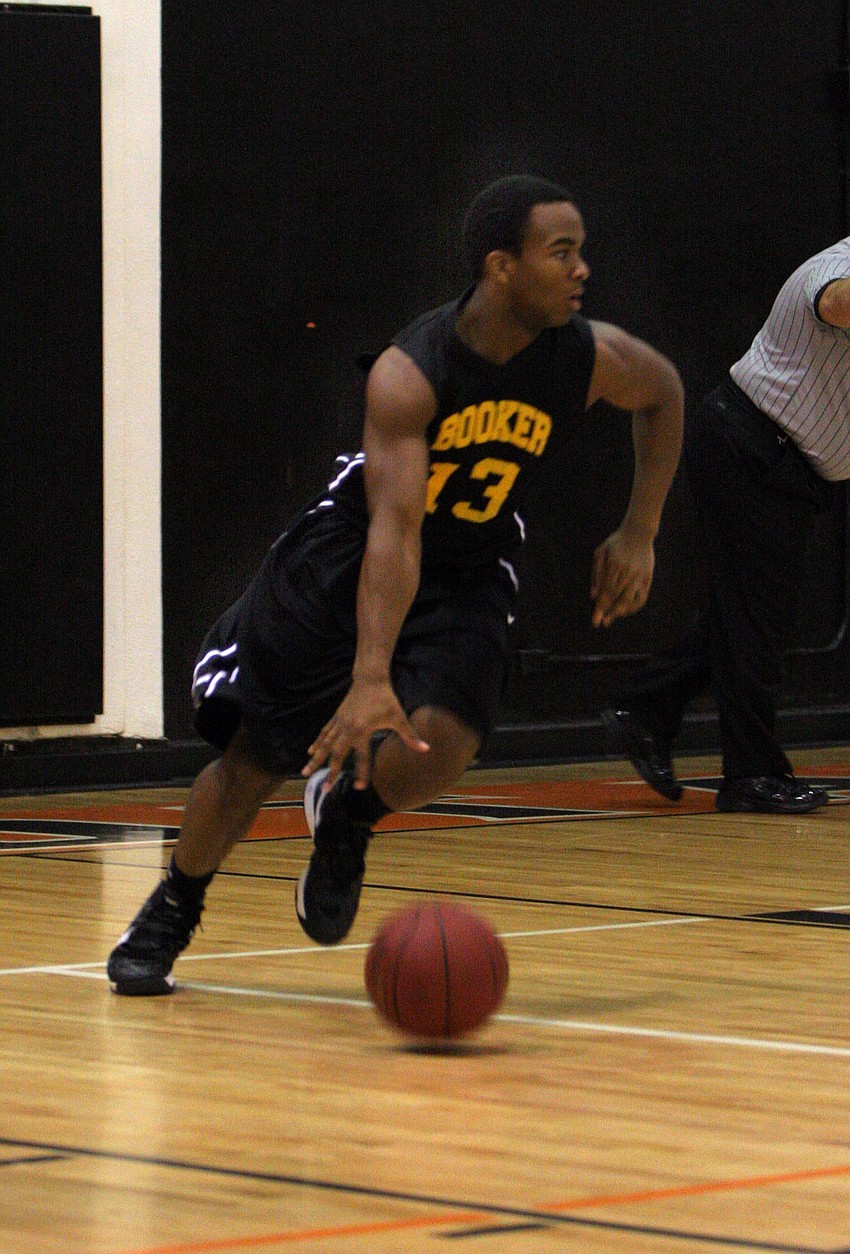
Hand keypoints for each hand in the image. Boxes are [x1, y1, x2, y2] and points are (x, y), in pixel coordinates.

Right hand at [301, 677, 428, 789]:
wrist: (370, 679)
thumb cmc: (385, 699)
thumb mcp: (398, 717)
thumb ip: (409, 736)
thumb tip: (426, 749)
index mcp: (362, 731)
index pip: (361, 757)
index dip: (361, 773)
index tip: (359, 787)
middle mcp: (347, 729)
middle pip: (336, 755)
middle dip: (330, 772)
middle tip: (325, 789)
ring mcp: (339, 723)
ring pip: (325, 744)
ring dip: (316, 759)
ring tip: (305, 772)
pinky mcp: (336, 717)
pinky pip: (324, 733)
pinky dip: (317, 743)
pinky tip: (311, 752)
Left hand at [590, 527, 653, 626]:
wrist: (638, 533)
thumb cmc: (616, 543)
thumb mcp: (601, 553)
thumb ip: (596, 574)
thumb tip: (593, 596)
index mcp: (615, 565)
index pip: (607, 592)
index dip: (601, 607)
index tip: (595, 621)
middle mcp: (628, 572)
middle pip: (617, 598)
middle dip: (609, 613)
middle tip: (602, 623)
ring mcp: (640, 576)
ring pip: (630, 600)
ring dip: (620, 612)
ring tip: (611, 618)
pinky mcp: (648, 578)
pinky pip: (642, 598)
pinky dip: (633, 608)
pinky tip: (625, 611)